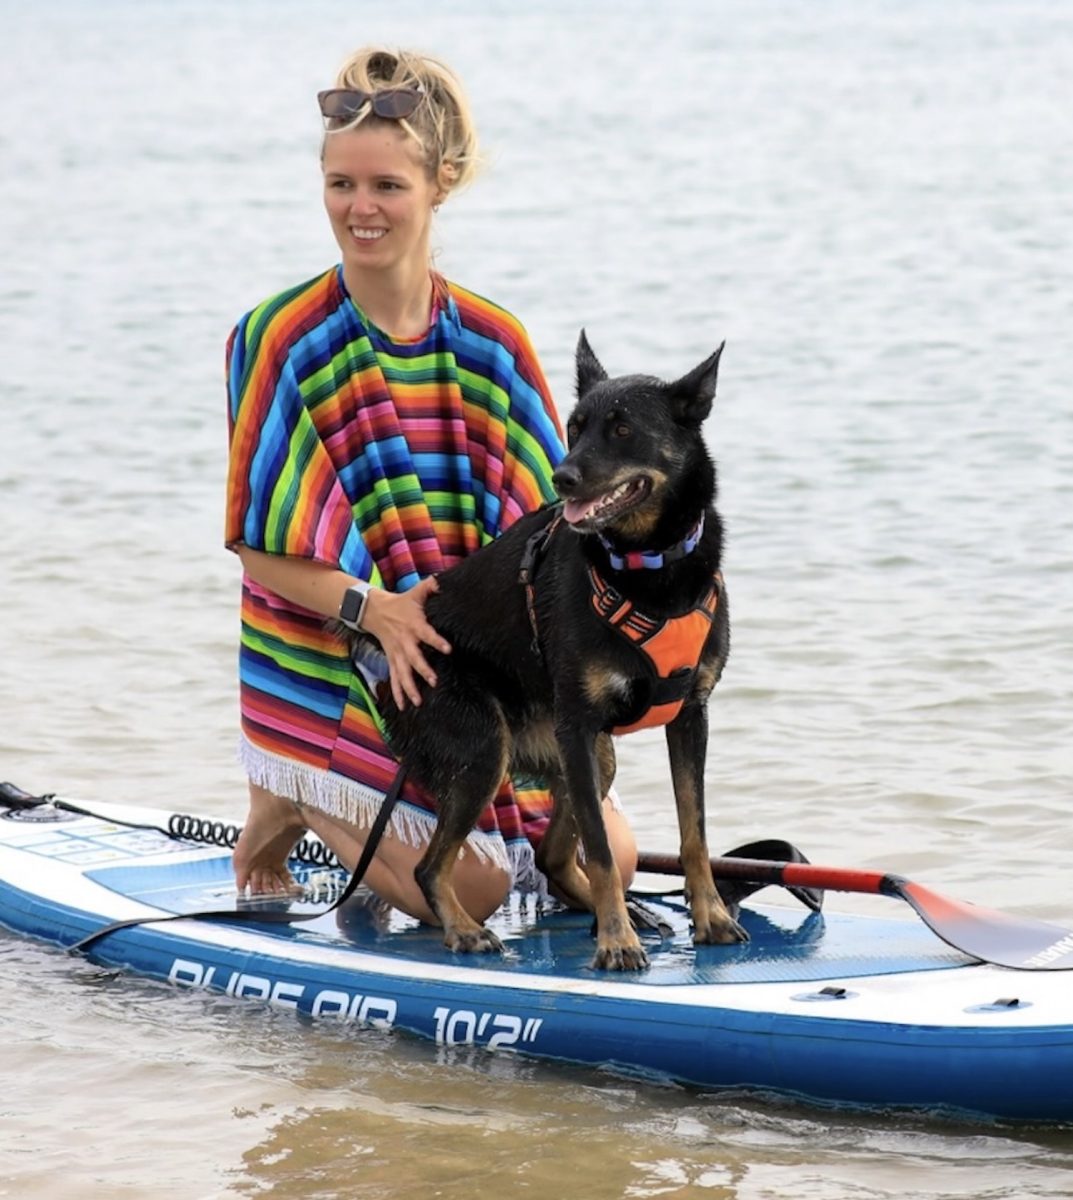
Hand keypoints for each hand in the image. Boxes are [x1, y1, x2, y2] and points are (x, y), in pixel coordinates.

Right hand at [361, 577, 450, 709]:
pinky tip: (403, 706)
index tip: (448, 649)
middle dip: (422, 670)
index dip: (437, 641)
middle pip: (413, 658)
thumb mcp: (415, 592)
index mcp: (413, 625)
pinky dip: (397, 693)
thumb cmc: (401, 603)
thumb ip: (431, 586)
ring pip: (402, 673)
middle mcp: (404, 642)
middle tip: (434, 681)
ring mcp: (396, 653)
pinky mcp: (392, 660)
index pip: (427, 634)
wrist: (374, 611)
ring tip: (417, 702)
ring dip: (409, 688)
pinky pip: (394, 679)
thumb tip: (444, 580)